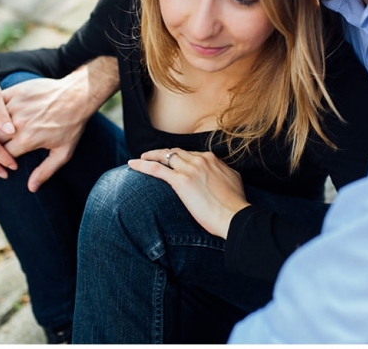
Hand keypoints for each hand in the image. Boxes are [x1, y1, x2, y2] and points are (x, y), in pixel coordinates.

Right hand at [0, 76, 91, 191]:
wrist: (77, 96)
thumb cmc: (72, 126)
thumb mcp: (63, 152)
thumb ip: (46, 171)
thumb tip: (31, 188)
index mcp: (26, 140)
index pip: (1, 155)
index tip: (1, 162)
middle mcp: (17, 125)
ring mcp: (14, 107)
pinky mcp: (15, 92)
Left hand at [128, 149, 249, 237]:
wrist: (235, 216)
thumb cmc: (236, 204)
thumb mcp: (233, 179)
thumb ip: (222, 171)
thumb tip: (218, 172)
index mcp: (211, 159)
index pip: (190, 153)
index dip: (179, 157)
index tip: (172, 161)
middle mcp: (200, 160)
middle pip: (175, 152)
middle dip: (163, 154)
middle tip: (152, 157)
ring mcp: (190, 169)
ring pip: (165, 156)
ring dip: (151, 156)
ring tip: (140, 158)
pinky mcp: (181, 181)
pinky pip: (156, 169)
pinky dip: (142, 165)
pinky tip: (132, 164)